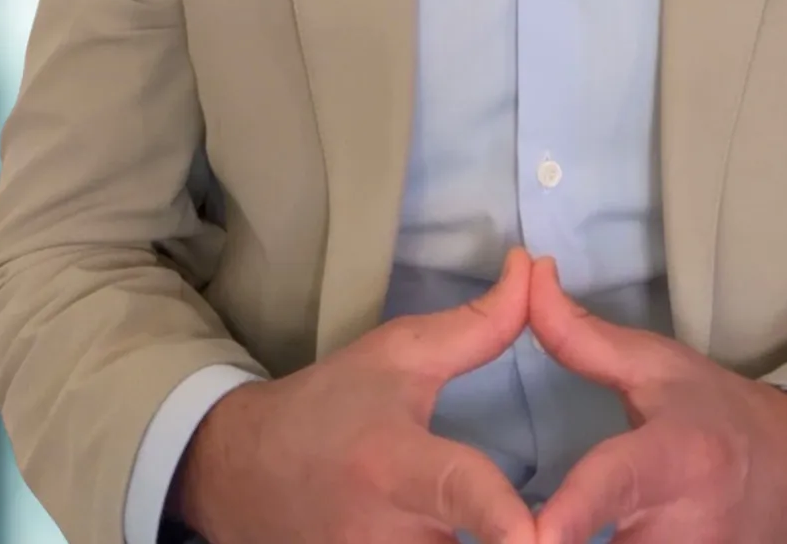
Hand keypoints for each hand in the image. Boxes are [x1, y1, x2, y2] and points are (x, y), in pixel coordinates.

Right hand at [172, 245, 539, 543]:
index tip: (534, 539)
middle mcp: (387, 535)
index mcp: (396, 464)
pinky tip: (467, 533)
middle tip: (546, 528)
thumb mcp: (402, 353)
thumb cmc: (331, 405)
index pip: (458, 490)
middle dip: (514, 537)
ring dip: (481, 543)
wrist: (241, 473)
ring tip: (501, 525)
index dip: (500, 520)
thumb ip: (481, 324)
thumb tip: (537, 269)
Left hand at [526, 256, 786, 543]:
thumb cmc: (716, 415)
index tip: (538, 535)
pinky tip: (575, 538)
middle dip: (549, 540)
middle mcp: (682, 529)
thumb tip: (525, 275)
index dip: (575, 513)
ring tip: (540, 531)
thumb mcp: (654, 365)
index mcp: (675, 457)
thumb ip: (579, 335)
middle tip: (518, 529)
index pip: (617, 483)